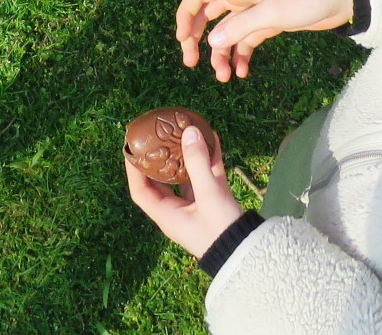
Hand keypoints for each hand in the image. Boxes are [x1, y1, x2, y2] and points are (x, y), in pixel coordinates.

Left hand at [124, 124, 246, 258]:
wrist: (249, 251)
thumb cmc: (220, 229)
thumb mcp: (208, 195)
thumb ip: (198, 163)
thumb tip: (188, 130)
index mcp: (167, 214)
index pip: (141, 191)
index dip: (134, 170)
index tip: (132, 148)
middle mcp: (177, 210)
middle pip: (162, 181)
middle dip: (160, 158)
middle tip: (158, 135)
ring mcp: (196, 206)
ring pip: (186, 176)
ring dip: (186, 155)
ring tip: (185, 132)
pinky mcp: (213, 202)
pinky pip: (206, 177)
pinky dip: (208, 159)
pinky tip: (212, 138)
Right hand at [176, 0, 354, 81]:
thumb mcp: (274, 13)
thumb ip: (241, 27)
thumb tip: (211, 43)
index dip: (185, 14)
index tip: (182, 40)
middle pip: (207, 16)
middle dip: (197, 39)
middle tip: (192, 63)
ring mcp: (255, 11)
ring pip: (227, 33)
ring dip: (221, 54)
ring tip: (224, 78)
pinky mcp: (269, 23)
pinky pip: (246, 41)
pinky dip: (241, 56)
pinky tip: (243, 72)